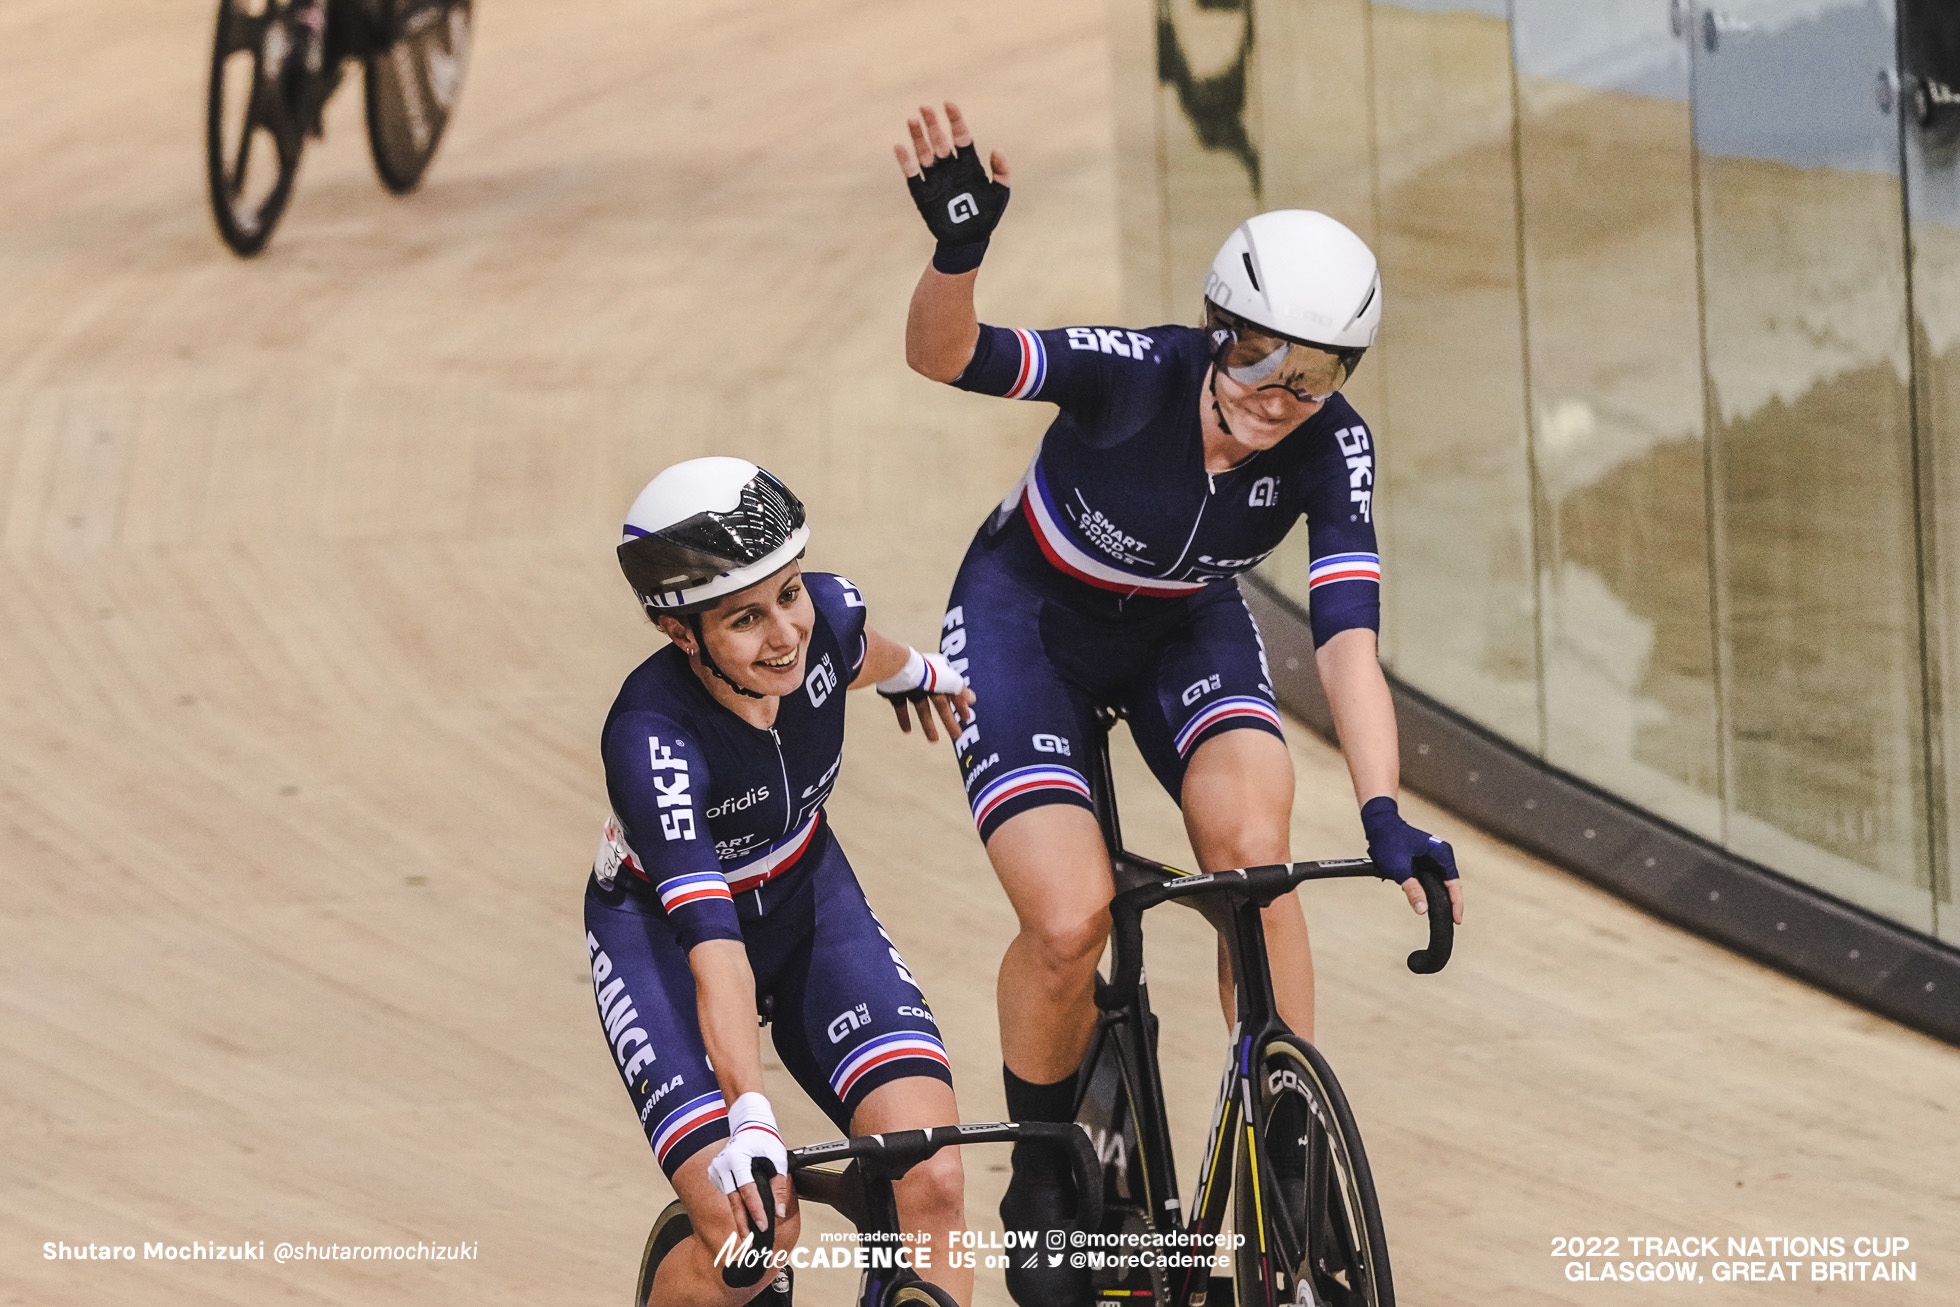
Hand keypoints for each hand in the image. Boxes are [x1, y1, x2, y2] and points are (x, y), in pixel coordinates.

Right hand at [706, 1093, 791, 1226]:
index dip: (756, 1211)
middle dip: (743, 1224)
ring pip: (730, 1199)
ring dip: (740, 1216)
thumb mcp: (778, 1159)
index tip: (763, 1226)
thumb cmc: (764, 1139)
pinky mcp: (715, 1174)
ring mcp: (716, 1169)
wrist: (749, 1124)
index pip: (747, 1191)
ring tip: (749, 1235)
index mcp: (737, 1158)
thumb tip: (779, 1212)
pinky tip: (743, 1214)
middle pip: (734, 1201)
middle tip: (749, 1244)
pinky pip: (727, 1193)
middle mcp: (722, 1164)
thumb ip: (779, 1186)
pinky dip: (736, 1204)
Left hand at [877, 649, 975, 742]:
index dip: (961, 706)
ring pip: (922, 707)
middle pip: (940, 703)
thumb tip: (972, 699)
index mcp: (940, 673)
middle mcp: (926, 679)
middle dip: (949, 719)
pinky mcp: (897, 692)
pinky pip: (901, 707)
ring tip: (933, 740)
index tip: (966, 719)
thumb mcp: (951, 682)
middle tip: (956, 734)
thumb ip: (961, 691)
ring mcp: (911, 685)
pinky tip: (907, 731)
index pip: (954, 692)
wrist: (900, 670)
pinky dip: (904, 718)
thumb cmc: (928, 674)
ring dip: (928, 724)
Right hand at [895, 102, 1010, 246]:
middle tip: (925, 107)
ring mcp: (935, 180)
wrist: (968, 242)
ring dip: (918, 137)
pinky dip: (906, 161)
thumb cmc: (986, 218)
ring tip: (912, 120)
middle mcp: (950, 168)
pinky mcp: (923, 193)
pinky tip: (900, 147)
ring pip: (924, 153)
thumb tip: (997, 149)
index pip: (961, 137)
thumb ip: (1002, 172)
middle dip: (932, 124)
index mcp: (968, 165)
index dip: (955, 120)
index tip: (949, 104)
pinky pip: (912, 174)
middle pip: (940, 141)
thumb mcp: (1000, 194)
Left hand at [1360, 796, 1463, 923]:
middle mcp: (1442, 855)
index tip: (1456, 920)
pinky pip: (1431, 877)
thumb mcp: (1399, 869)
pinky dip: (1428, 889)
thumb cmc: (1389, 841)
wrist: (1379, 824)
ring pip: (1439, 882)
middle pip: (1449, 884)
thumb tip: (1423, 910)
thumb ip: (1412, 890)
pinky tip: (1423, 899)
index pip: (1454, 884)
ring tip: (1437, 914)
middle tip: (1446, 920)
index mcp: (1442, 854)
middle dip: (1448, 902)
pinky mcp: (1426, 859)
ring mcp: (1435, 856)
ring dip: (1437, 896)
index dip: (1456, 904)